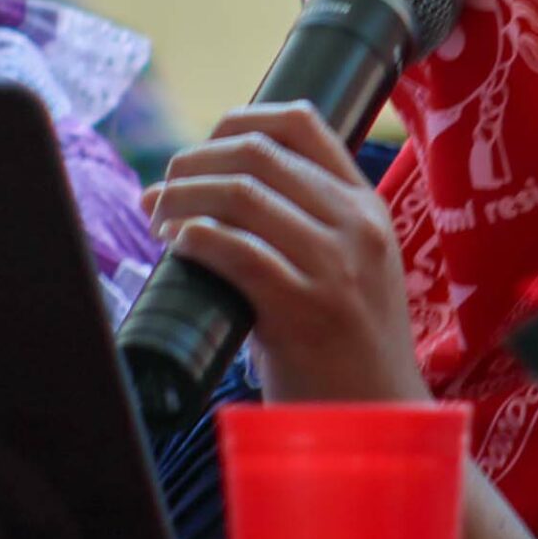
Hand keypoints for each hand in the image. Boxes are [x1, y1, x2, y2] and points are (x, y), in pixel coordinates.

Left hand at [142, 103, 423, 403]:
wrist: (379, 417)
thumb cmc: (348, 349)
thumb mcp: (350, 269)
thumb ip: (305, 228)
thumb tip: (216, 201)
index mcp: (367, 206)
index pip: (302, 122)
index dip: (237, 121)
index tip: (202, 147)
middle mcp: (355, 225)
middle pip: (257, 154)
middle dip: (193, 163)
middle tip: (162, 192)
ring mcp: (333, 265)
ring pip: (241, 194)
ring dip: (182, 198)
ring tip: (158, 218)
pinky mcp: (305, 307)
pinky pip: (235, 250)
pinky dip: (195, 237)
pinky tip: (177, 245)